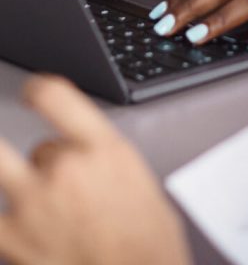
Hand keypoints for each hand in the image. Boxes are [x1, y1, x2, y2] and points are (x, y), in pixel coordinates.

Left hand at [0, 75, 189, 264]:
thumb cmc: (147, 246)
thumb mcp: (138, 183)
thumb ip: (103, 160)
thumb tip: (84, 157)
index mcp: (103, 150)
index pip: (55, 96)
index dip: (38, 89)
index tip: (32, 91)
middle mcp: (67, 169)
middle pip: (40, 148)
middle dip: (43, 162)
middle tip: (36, 168)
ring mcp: (33, 203)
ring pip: (9, 175)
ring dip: (26, 193)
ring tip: (46, 212)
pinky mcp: (11, 238)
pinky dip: (9, 225)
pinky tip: (27, 232)